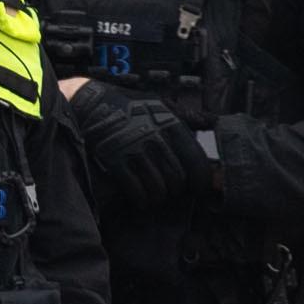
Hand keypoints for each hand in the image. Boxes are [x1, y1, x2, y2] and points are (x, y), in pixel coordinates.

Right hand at [62, 79, 207, 210]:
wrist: (91, 103)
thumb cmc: (130, 105)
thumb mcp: (161, 104)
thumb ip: (188, 116)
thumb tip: (213, 121)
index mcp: (171, 124)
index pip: (196, 161)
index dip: (201, 181)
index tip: (199, 188)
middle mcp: (155, 138)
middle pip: (177, 179)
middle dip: (176, 189)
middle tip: (172, 189)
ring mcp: (134, 151)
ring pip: (158, 189)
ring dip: (159, 196)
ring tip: (156, 194)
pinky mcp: (115, 162)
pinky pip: (136, 191)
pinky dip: (142, 199)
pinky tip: (141, 197)